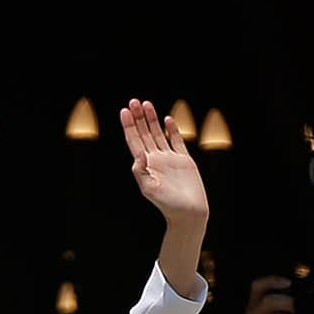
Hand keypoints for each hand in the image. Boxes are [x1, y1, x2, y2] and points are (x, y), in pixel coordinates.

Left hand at [119, 99, 208, 225]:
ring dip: (151, 119)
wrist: (189, 213)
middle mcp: (155, 160)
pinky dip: (171, 130)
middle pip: (143, 134)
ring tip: (146, 104)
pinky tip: (167, 119)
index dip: (128, 126)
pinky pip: (176, 141)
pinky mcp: (184, 160)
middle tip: (134, 101)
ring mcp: (169, 159)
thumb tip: (138, 154)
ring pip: (157, 134)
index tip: (124, 111)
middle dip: (138, 118)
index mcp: (144, 166)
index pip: (134, 141)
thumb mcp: (149, 189)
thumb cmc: (168, 205)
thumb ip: (141, 172)